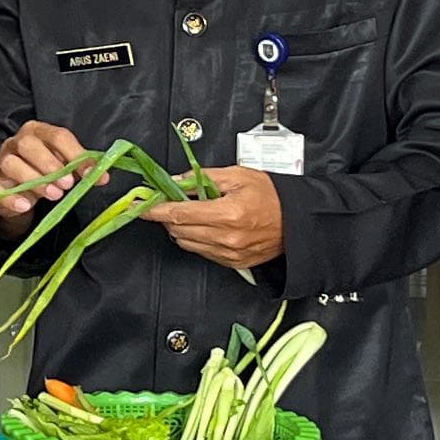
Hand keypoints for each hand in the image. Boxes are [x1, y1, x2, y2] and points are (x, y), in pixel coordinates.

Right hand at [0, 122, 89, 223]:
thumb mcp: (64, 166)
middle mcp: (16, 143)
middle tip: (68, 185)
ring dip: (35, 180)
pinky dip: (11, 198)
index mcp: (37, 132)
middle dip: (51, 165)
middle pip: (29, 145)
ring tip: (54, 195)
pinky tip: (26, 205)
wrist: (18, 191)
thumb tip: (103, 176)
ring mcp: (1, 162)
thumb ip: (81, 168)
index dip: (76, 154)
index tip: (91, 174)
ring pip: (11, 164)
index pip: (57, 136)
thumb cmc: (43, 171)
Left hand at [147, 171, 283, 272]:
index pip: (179, 214)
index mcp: (229, 213)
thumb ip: (203, 178)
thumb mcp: (238, 176)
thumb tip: (177, 181)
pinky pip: (201, 252)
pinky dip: (196, 239)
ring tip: (193, 212)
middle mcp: (227, 237)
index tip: (142, 207)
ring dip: (181, 228)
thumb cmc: (274, 197)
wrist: (297, 222)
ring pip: (187, 243)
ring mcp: (229, 253)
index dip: (156, 210)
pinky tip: (206, 226)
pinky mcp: (232, 263)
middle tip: (169, 202)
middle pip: (179, 230)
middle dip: (168, 216)